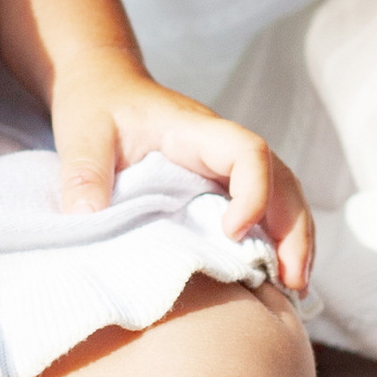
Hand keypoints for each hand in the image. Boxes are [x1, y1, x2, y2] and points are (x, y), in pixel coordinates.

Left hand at [50, 51, 313, 297]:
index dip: (253, 192)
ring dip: (294, 239)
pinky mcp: (219, 186)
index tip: (232, 233)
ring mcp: (225, 168)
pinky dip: (276, 241)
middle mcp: (222, 149)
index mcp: (197, 131)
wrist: (103, 87)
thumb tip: (86, 220)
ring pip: (282, 196)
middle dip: (294, 229)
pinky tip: (275, 279)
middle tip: (293, 281)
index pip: (248, 152)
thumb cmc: (96, 105)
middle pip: (282, 180)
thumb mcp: (81, 132)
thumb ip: (83, 173)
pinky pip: (263, 209)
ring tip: (295, 288)